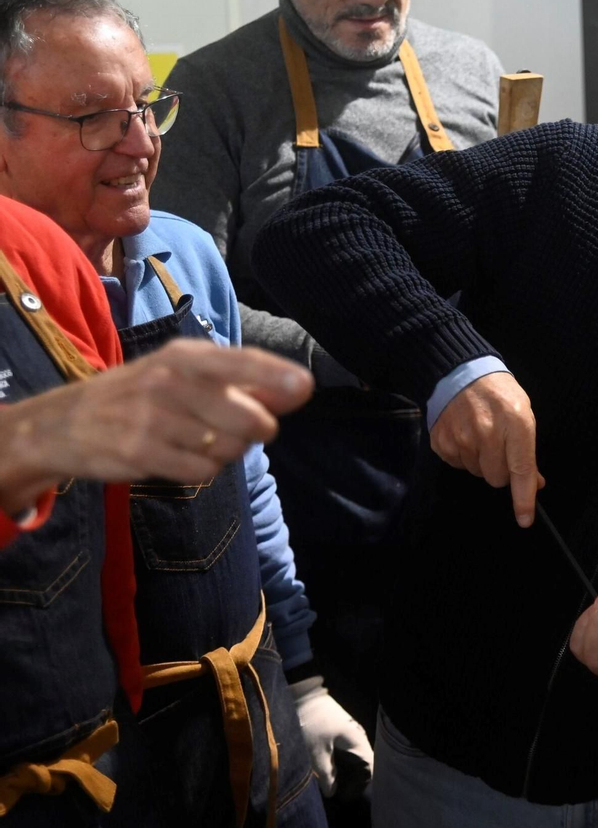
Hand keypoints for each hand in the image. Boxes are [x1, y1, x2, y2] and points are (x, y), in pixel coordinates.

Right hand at [0, 339, 311, 511]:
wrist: (62, 424)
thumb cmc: (138, 396)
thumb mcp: (182, 373)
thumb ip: (241, 381)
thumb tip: (300, 388)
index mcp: (185, 355)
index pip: (242, 361)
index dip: (276, 376)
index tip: (304, 386)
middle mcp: (171, 381)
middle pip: (249, 418)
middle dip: (255, 431)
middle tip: (232, 429)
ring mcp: (154, 417)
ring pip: (229, 449)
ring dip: (225, 452)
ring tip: (195, 441)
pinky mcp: (141, 452)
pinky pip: (202, 471)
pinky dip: (201, 471)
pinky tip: (179, 457)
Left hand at [290, 674, 373, 796]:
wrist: (299, 692)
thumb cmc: (310, 723)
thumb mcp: (315, 753)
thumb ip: (326, 776)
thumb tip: (333, 793)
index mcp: (357, 740)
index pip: (370, 767)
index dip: (361, 785)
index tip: (347, 797)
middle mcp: (357, 734)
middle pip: (362, 762)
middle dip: (352, 779)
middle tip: (337, 792)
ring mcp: (348, 729)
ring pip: (351, 755)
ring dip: (343, 770)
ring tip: (330, 782)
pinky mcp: (337, 726)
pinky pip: (343, 748)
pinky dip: (337, 760)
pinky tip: (326, 767)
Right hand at [429, 372, 543, 526]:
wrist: (461, 373)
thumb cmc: (500, 394)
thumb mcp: (523, 415)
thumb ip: (527, 451)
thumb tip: (534, 483)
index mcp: (515, 424)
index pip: (521, 470)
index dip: (523, 498)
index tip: (525, 519)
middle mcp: (487, 433)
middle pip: (496, 478)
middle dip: (501, 470)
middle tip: (499, 447)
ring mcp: (461, 438)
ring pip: (476, 473)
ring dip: (481, 461)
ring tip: (481, 435)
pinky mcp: (442, 442)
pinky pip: (458, 465)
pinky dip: (464, 455)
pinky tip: (465, 434)